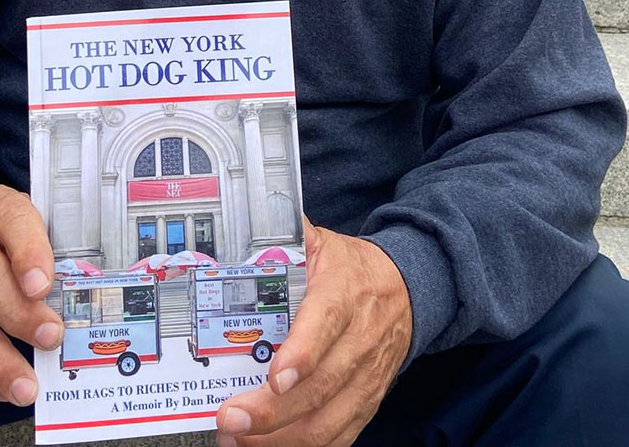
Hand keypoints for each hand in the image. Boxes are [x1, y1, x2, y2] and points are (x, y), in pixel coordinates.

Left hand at [216, 221, 411, 446]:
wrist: (408, 289)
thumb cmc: (354, 269)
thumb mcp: (324, 242)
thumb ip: (288, 234)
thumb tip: (250, 216)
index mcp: (343, 294)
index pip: (325, 326)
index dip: (302, 355)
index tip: (275, 375)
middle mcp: (358, 341)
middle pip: (319, 386)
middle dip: (272, 410)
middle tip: (231, 418)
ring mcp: (365, 377)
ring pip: (327, 420)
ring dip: (281, 438)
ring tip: (239, 438)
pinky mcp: (367, 402)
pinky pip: (339, 436)